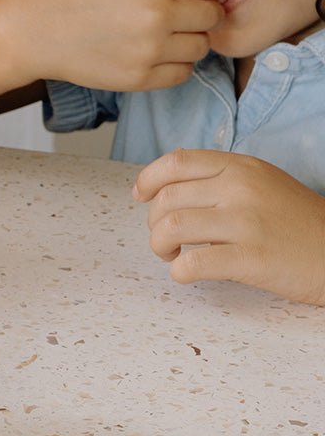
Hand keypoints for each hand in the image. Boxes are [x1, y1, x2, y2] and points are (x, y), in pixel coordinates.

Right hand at [34, 0, 226, 90]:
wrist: (39, 31)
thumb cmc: (78, 0)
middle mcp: (157, 15)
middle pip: (212, 18)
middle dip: (203, 18)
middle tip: (184, 19)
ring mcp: (150, 49)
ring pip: (201, 47)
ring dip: (190, 43)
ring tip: (165, 38)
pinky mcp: (140, 77)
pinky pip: (182, 73)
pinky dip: (175, 65)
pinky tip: (154, 56)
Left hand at [133, 148, 324, 304]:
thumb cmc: (295, 222)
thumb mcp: (260, 182)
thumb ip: (217, 177)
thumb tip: (164, 180)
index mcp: (241, 167)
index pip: (176, 162)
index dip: (147, 179)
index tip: (139, 196)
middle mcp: (241, 189)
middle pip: (166, 199)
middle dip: (153, 223)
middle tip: (166, 238)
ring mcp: (247, 223)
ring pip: (170, 228)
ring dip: (159, 246)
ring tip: (173, 255)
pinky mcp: (252, 259)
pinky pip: (192, 263)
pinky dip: (178, 271)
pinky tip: (186, 273)